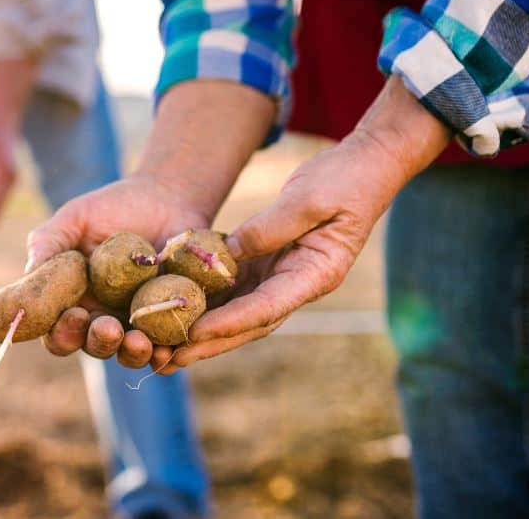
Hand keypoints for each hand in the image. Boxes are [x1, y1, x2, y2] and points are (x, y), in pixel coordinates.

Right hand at [26, 175, 212, 367]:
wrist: (168, 197)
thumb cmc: (114, 206)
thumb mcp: (76, 218)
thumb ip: (48, 242)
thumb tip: (28, 273)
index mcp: (73, 299)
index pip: (58, 331)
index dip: (61, 332)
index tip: (74, 313)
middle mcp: (101, 316)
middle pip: (93, 347)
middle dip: (99, 343)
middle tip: (108, 327)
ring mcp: (136, 322)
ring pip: (128, 353)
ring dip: (131, 354)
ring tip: (139, 341)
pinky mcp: (170, 321)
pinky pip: (166, 348)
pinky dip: (165, 354)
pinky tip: (168, 348)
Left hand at [148, 78, 450, 372]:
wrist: (364, 168)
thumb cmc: (344, 181)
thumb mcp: (308, 198)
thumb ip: (270, 227)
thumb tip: (227, 251)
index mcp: (316, 275)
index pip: (267, 308)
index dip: (229, 322)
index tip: (194, 333)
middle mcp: (298, 284)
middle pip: (249, 323)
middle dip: (210, 342)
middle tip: (169, 359)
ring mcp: (283, 276)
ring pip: (239, 312)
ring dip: (205, 330)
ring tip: (164, 346)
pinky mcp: (269, 263)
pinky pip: (235, 288)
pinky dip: (209, 301)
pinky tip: (176, 308)